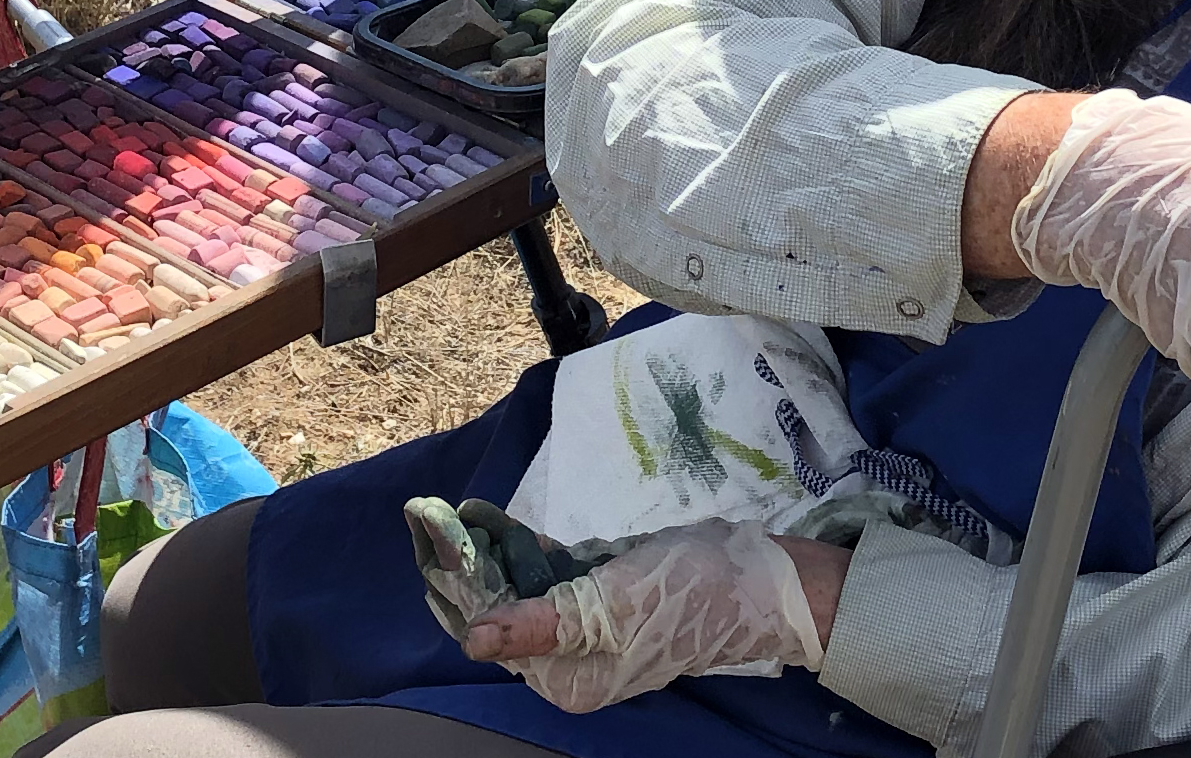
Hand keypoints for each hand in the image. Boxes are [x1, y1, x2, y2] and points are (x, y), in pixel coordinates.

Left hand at [454, 522, 842, 712]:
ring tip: (459, 510)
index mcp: (568, 679)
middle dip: (467, 565)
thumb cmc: (689, 592)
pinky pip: (550, 577)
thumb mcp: (610, 606)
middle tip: (434, 514)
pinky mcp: (603, 600)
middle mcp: (571, 663)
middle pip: (501, 611)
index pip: (490, 632)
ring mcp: (588, 631)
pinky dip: (525, 552)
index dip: (457, 584)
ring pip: (521, 590)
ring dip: (491, 552)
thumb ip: (538, 625)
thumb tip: (472, 642)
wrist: (763, 581)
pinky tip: (496, 522)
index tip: (426, 532)